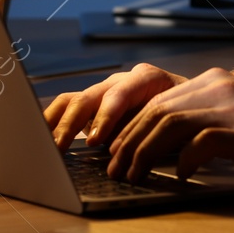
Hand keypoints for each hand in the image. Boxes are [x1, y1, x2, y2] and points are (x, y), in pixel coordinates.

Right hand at [43, 62, 188, 148]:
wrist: (192, 103)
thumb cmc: (189, 112)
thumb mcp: (182, 118)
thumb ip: (162, 130)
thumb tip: (142, 154)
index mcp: (146, 78)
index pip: (119, 93)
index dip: (105, 117)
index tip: (95, 140)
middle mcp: (121, 80)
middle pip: (90, 96)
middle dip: (73, 123)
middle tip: (60, 147)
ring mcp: (105, 90)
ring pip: (73, 100)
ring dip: (57, 123)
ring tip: (45, 145)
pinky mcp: (93, 104)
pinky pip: (67, 106)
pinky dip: (53, 121)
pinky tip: (41, 137)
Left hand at [106, 66, 233, 183]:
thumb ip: (204, 118)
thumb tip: (162, 143)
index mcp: (215, 80)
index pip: (159, 99)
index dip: (132, 126)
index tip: (117, 149)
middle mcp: (220, 85)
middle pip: (157, 109)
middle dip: (128, 141)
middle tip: (116, 168)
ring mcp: (233, 106)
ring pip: (169, 123)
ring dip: (144, 152)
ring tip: (134, 174)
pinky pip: (200, 142)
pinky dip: (184, 161)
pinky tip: (182, 176)